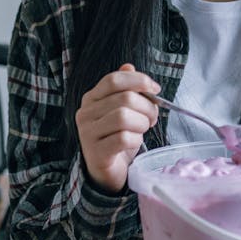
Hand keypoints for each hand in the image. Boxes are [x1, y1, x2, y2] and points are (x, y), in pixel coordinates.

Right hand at [75, 63, 159, 193]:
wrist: (106, 173)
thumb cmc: (116, 139)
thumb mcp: (121, 111)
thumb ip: (124, 89)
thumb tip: (129, 66)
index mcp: (91, 99)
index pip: (114, 79)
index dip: (138, 80)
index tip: (155, 89)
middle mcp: (85, 114)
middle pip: (124, 98)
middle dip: (147, 107)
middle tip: (152, 118)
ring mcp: (88, 134)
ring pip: (124, 117)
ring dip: (142, 124)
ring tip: (142, 130)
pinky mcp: (96, 153)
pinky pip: (123, 139)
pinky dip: (135, 140)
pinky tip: (134, 143)